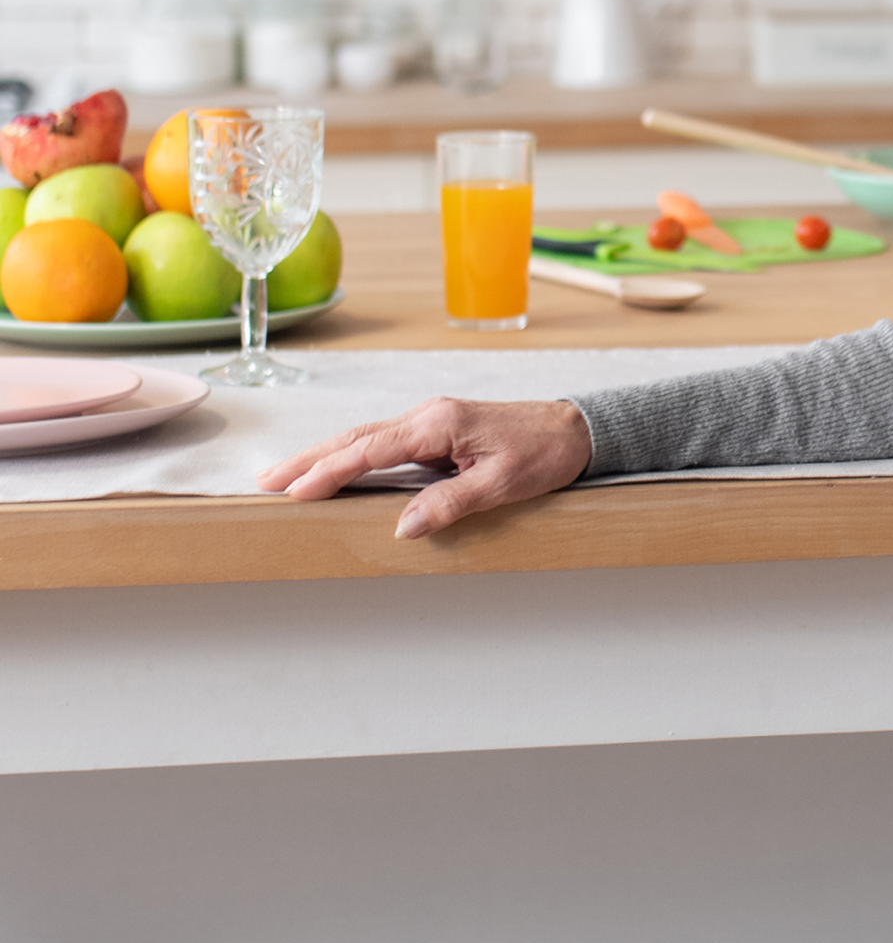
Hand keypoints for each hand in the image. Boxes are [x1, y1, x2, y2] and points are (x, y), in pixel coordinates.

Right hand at [259, 397, 594, 538]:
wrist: (576, 429)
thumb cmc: (544, 452)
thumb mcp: (502, 484)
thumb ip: (451, 503)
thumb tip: (403, 526)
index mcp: (439, 423)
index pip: (370, 450)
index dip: (328, 471)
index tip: (293, 490)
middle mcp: (428, 415)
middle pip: (356, 438)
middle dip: (309, 459)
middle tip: (266, 480)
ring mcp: (432, 420)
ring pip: (367, 438)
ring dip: (326, 456)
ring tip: (287, 475)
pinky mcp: (439, 429)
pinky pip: (386, 442)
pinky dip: (354, 455)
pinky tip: (337, 468)